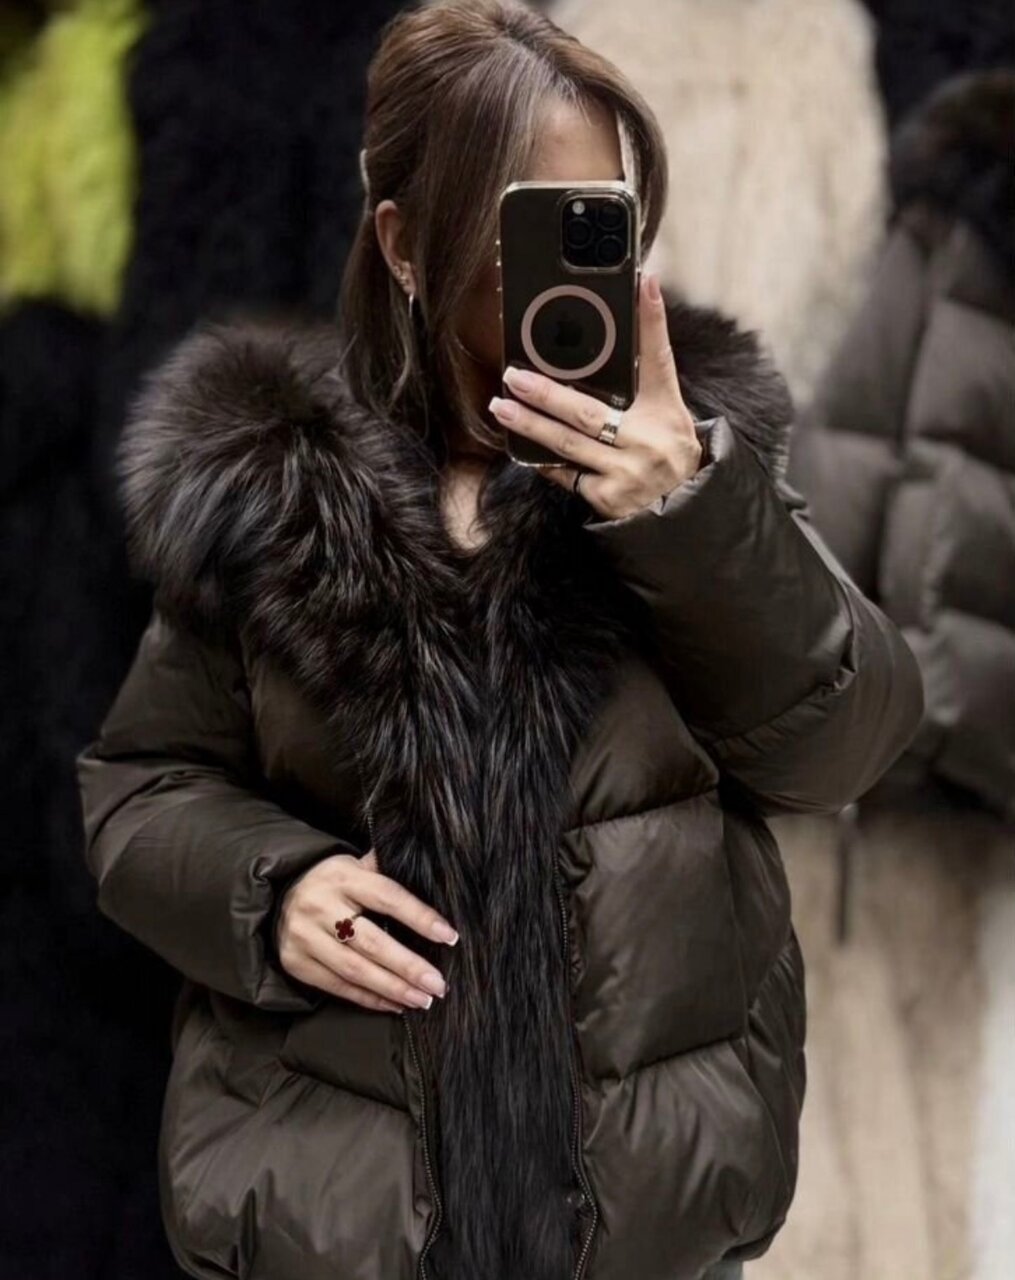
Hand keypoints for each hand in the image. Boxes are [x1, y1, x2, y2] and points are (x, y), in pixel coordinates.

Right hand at [275, 848, 457, 1013]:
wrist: (276, 895)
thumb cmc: (331, 881)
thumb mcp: (354, 865)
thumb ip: (386, 870)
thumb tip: (432, 871)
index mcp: (343, 877)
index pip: (388, 897)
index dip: (420, 918)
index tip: (449, 936)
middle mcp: (321, 906)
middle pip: (372, 942)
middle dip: (409, 966)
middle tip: (438, 984)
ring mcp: (305, 936)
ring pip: (355, 969)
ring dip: (393, 988)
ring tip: (422, 999)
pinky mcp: (296, 962)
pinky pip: (338, 986)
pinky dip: (369, 998)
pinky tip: (395, 1004)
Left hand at [488, 272, 702, 519]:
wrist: (683, 516)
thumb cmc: (668, 457)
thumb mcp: (668, 417)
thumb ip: (642, 384)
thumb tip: (615, 340)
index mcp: (667, 413)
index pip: (659, 359)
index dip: (653, 321)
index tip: (644, 282)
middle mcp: (648, 442)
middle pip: (588, 411)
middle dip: (546, 392)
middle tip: (513, 375)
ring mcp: (626, 473)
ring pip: (567, 444)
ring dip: (530, 424)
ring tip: (502, 406)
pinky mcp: (607, 499)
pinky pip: (565, 474)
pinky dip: (543, 460)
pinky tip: (521, 446)